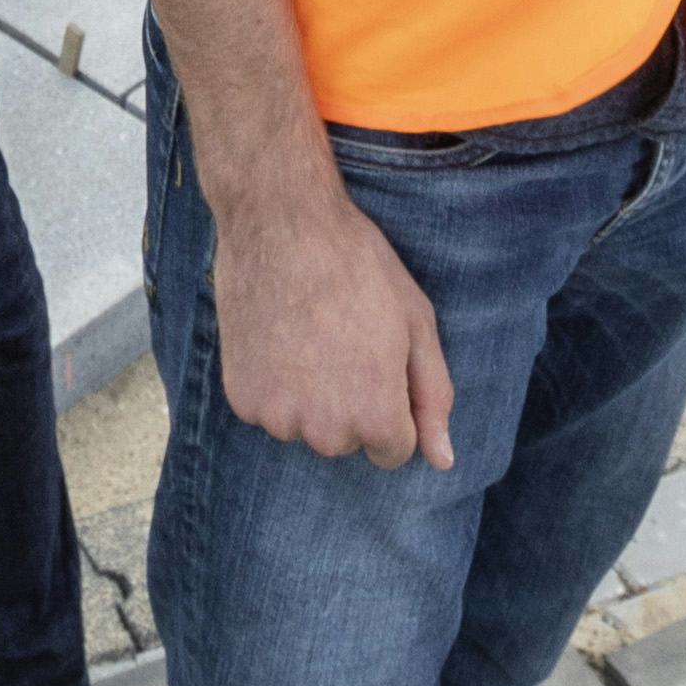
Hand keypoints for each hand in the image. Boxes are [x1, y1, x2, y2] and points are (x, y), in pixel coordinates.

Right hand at [215, 188, 456, 469]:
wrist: (280, 223)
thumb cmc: (359, 267)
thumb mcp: (416, 325)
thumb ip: (433, 398)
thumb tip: (443, 461)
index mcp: (377, 418)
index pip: (393, 451)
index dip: (391, 404)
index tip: (378, 360)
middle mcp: (326, 433)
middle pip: (347, 440)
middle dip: (351, 402)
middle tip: (342, 338)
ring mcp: (279, 419)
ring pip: (305, 426)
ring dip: (309, 396)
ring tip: (308, 334)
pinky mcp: (242, 400)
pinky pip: (268, 409)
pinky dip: (272, 384)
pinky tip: (276, 336)